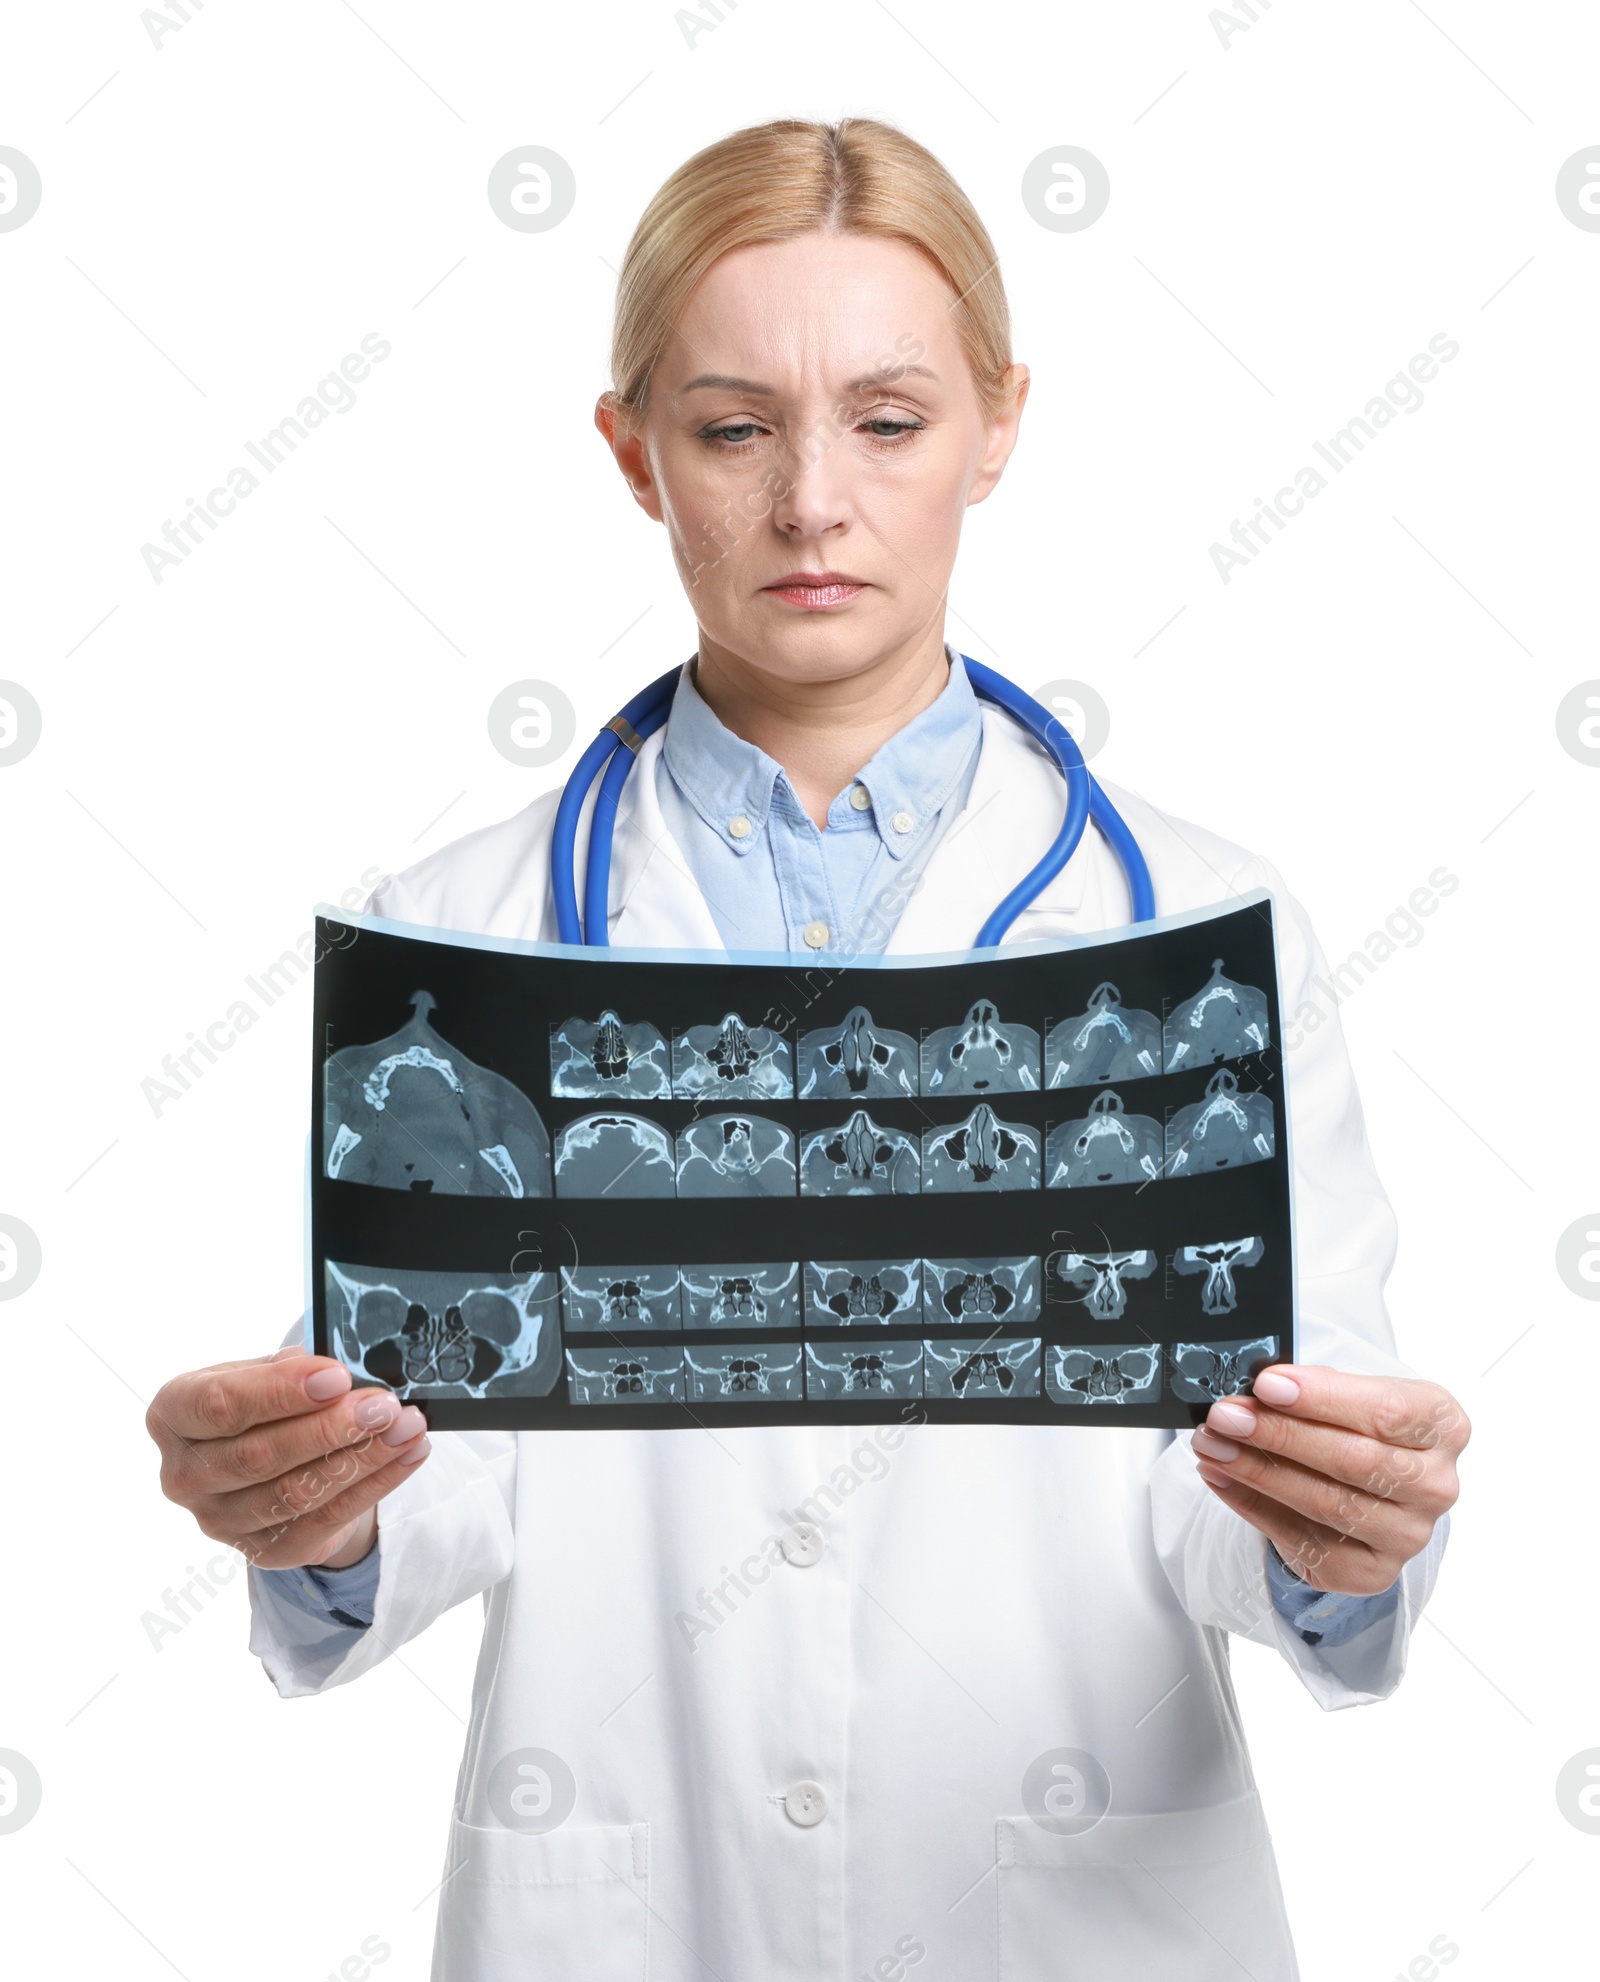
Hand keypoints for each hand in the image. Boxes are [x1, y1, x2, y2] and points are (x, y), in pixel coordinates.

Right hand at [147, 1347, 429, 1571]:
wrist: (270, 1458)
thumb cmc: (262, 1402)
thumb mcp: (264, 1372)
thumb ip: (292, 1370)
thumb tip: (343, 1372)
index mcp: (172, 1416)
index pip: (218, 1405)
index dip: (279, 1392)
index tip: (336, 1377)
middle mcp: (184, 1475)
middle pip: (259, 1455)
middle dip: (329, 1428)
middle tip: (383, 1406)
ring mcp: (220, 1521)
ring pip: (295, 1492)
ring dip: (360, 1458)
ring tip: (405, 1427)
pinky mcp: (264, 1550)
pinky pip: (326, 1518)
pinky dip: (375, 1483)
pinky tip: (407, 1454)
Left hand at [1190, 1364, 1468, 1595]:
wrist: (1371, 1478)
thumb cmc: (1358, 1423)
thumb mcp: (1353, 1391)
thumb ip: (1316, 1389)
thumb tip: (1256, 1389)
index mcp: (1443, 1426)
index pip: (1386, 1410)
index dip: (1323, 1398)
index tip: (1266, 1384)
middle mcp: (1436, 1485)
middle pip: (1353, 1460)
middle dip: (1279, 1434)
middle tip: (1225, 1415)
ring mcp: (1407, 1535)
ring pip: (1326, 1503)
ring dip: (1256, 1470)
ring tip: (1212, 1444)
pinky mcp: (1370, 1572)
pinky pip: (1302, 1539)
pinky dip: (1251, 1504)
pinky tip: (1220, 1476)